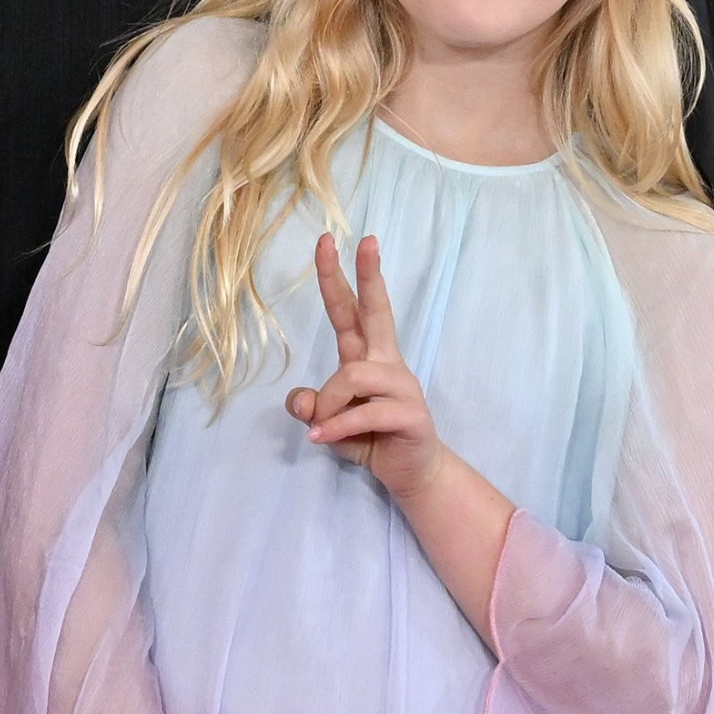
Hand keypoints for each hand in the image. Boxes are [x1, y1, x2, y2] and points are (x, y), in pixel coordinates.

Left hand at [286, 234, 452, 503]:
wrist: (411, 473)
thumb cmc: (369, 439)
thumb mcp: (328, 422)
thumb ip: (311, 407)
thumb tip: (301, 401)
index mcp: (367, 356)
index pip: (350, 309)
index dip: (337, 277)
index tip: (329, 240)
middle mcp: (386, 362)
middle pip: (376, 310)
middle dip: (370, 274)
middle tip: (366, 240)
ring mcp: (402, 386)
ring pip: (351, 375)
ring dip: (327, 405)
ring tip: (321, 429)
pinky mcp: (410, 414)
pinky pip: (363, 412)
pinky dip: (336, 427)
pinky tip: (320, 439)